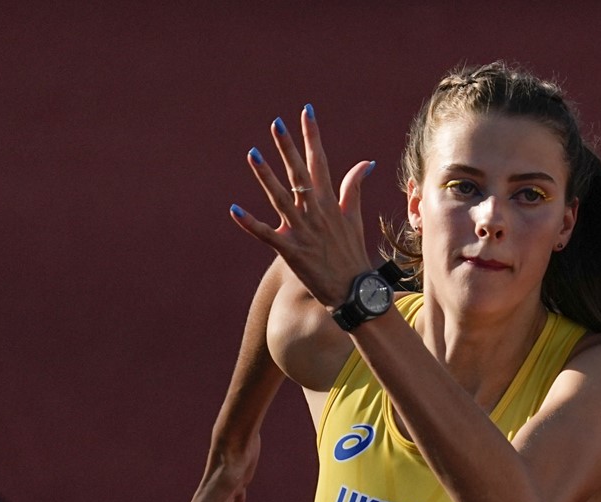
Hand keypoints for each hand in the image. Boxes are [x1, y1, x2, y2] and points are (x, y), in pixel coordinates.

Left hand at [229, 105, 376, 312]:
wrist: (354, 290)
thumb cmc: (352, 253)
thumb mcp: (354, 217)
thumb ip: (353, 188)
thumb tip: (365, 163)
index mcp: (329, 202)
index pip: (320, 162)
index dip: (312, 136)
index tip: (306, 112)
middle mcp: (315, 212)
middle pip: (299, 173)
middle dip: (288, 147)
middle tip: (276, 123)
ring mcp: (303, 231)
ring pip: (281, 197)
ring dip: (266, 176)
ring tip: (253, 153)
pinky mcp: (291, 251)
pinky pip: (267, 235)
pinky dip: (250, 223)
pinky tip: (235, 210)